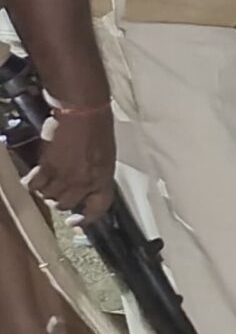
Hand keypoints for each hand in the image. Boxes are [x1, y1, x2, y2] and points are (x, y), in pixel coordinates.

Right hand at [27, 108, 115, 224]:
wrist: (83, 111)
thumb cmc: (98, 127)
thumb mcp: (105, 154)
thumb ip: (95, 172)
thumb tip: (84, 184)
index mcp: (104, 177)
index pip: (99, 207)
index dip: (87, 218)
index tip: (74, 221)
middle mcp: (86, 182)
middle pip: (66, 204)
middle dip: (60, 200)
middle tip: (56, 189)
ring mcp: (66, 176)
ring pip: (49, 196)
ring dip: (45, 190)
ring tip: (46, 179)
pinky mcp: (47, 167)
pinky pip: (35, 185)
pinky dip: (32, 183)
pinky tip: (34, 176)